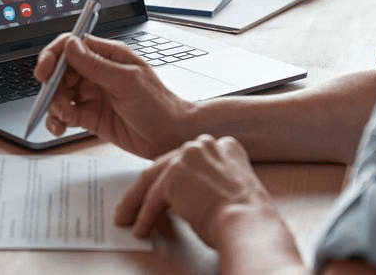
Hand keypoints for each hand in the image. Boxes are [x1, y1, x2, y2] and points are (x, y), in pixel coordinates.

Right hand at [34, 33, 197, 158]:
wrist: (170, 136)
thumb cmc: (158, 105)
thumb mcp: (127, 81)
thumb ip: (95, 65)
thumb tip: (70, 45)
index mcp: (108, 56)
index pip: (72, 46)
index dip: (53, 56)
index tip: (45, 71)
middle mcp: (97, 73)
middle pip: (60, 71)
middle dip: (52, 86)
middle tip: (56, 101)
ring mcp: (92, 94)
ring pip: (59, 94)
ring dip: (55, 105)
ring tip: (66, 118)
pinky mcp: (89, 116)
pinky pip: (64, 114)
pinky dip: (57, 120)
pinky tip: (61, 127)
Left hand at [115, 134, 280, 249]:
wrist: (248, 223)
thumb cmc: (245, 217)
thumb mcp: (230, 189)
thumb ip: (209, 182)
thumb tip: (185, 197)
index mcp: (223, 146)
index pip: (187, 160)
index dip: (171, 176)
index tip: (160, 189)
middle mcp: (205, 145)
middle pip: (166, 166)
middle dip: (146, 188)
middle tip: (133, 204)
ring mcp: (188, 156)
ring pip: (153, 181)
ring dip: (137, 203)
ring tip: (128, 218)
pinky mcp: (175, 174)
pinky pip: (153, 199)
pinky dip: (144, 217)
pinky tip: (141, 229)